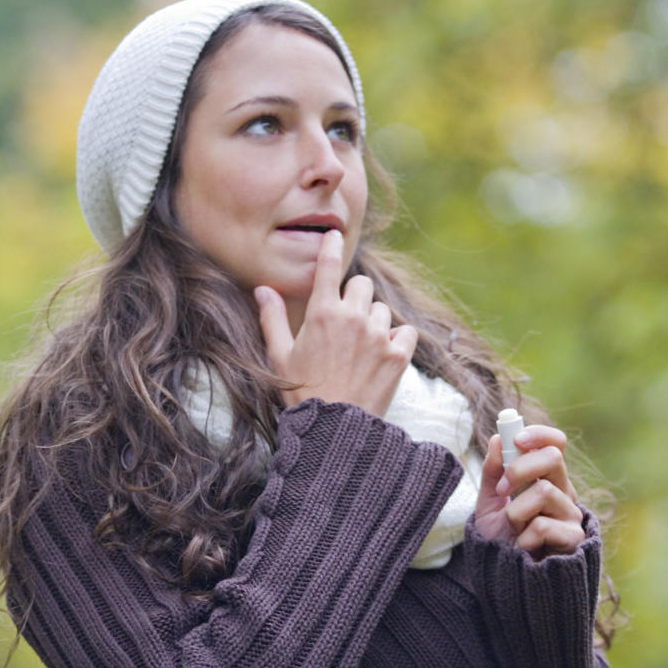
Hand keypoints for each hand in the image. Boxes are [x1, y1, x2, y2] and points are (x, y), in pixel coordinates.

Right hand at [255, 230, 417, 417]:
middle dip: (355, 297)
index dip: (331, 247)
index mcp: (322, 313)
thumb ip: (272, 318)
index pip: (329, 267)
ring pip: (382, 310)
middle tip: (346, 322)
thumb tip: (262, 289)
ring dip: (374, 322)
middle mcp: (353, 318)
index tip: (334, 237)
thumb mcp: (280, 356)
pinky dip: (398, 339)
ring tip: (361, 349)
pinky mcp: (399, 355)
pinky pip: (406, 331)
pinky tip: (383, 354)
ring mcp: (379, 336)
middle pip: (362, 285)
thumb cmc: (302, 392)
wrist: (334, 430)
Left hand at [473, 424, 583, 556]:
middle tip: (502, 490)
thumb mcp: (488, 504)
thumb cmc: (500, 541)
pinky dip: (524, 537)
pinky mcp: (574, 538)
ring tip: (514, 529)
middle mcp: (563, 491)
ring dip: (516, 511)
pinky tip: (524, 547)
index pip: (555, 444)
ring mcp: (571, 514)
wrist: (504, 579)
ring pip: (544, 492)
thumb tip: (497, 439)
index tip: (517, 439)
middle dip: (519, 468)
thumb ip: (493, 473)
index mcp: (545, 478)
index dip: (539, 435)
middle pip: (553, 457)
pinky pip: (543, 525)